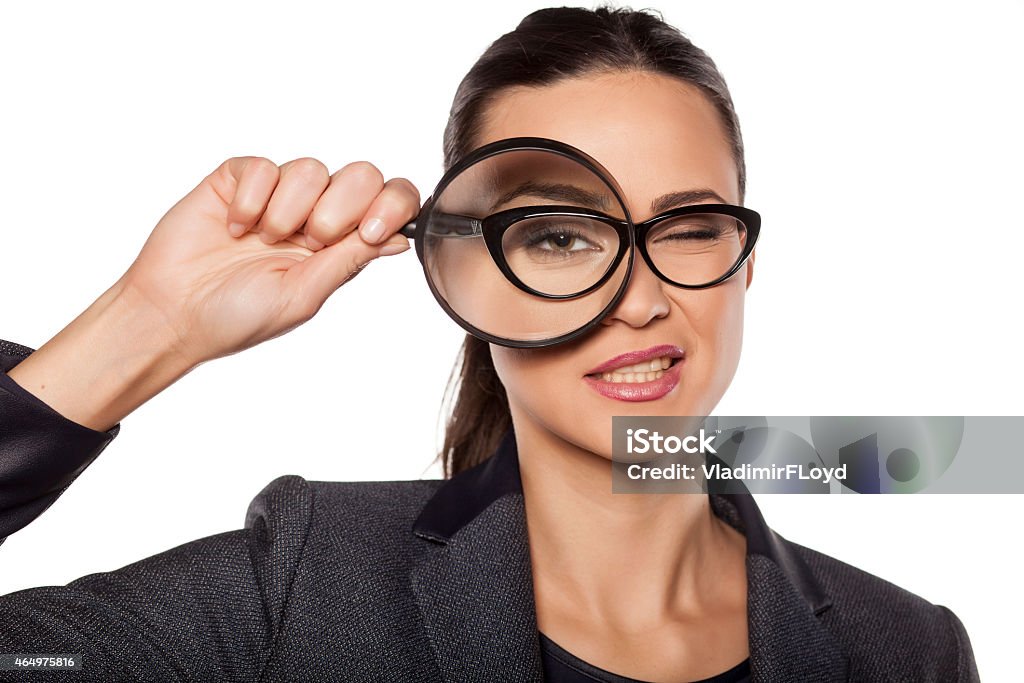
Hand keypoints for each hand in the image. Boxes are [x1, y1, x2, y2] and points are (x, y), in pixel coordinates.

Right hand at [119, 156, 418, 366]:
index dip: (393, 205)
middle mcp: (315, 214)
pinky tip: (234, 227)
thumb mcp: (304, 295)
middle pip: (361, 175)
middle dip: (339, 209)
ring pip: (311, 168)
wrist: (173, 313)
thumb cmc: (237, 316)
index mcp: (340, 246)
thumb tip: (402, 239)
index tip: (371, 230)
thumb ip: (351, 260)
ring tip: (262, 239)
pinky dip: (251, 199)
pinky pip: (263, 166)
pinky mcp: (238, 180)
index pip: (389, 203)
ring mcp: (277, 195)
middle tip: (307, 241)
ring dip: (288, 209)